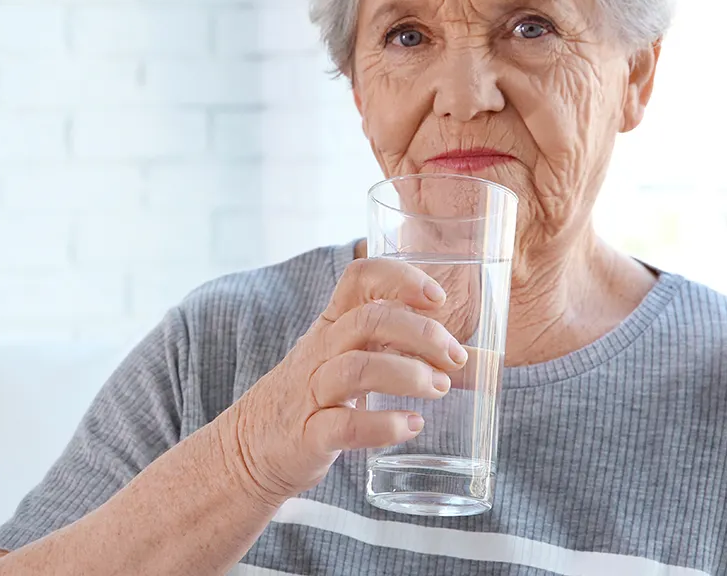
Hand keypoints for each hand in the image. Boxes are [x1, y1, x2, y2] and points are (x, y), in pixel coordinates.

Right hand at [219, 257, 468, 505]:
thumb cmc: (314, 399)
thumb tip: (476, 354)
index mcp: (332, 325)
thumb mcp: (347, 361)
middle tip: (457, 355)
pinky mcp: (309, 435)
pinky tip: (411, 426)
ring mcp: (311, 392)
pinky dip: (383, 425)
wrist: (251, 449)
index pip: (358, 277)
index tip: (437, 296)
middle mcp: (320, 352)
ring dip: (406, 374)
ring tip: (440, 388)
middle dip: (420, 332)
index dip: (399, 277)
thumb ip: (399, 350)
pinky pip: (344, 425)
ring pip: (356, 368)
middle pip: (368, 321)